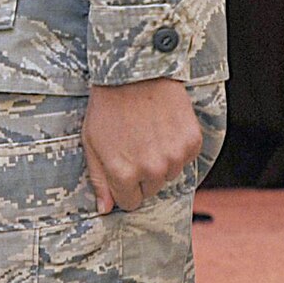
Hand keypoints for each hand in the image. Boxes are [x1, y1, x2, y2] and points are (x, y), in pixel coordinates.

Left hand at [81, 77, 203, 214]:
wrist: (135, 72)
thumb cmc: (108, 106)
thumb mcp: (91, 141)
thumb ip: (99, 179)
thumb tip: (104, 210)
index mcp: (123, 173)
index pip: (130, 202)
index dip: (124, 186)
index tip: (122, 167)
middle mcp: (151, 170)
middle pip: (150, 190)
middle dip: (141, 173)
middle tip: (133, 144)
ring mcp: (174, 157)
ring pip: (169, 174)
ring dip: (160, 160)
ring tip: (147, 132)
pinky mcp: (192, 143)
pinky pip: (185, 158)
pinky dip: (176, 147)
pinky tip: (163, 127)